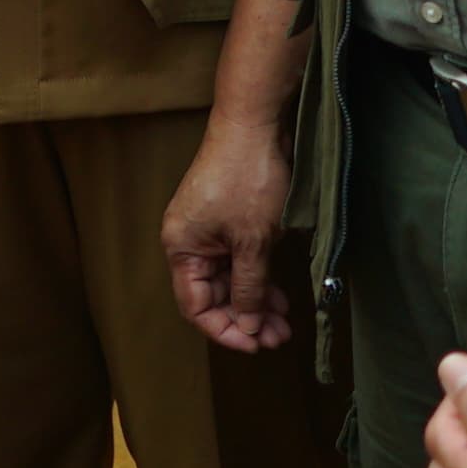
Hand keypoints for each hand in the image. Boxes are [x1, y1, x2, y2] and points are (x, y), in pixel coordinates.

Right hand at [163, 116, 297, 351]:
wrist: (255, 123)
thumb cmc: (248, 179)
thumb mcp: (253, 242)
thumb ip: (248, 287)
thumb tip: (246, 325)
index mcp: (181, 248)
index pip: (196, 307)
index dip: (225, 330)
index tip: (256, 344)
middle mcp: (189, 241)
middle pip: (214, 295)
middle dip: (245, 318)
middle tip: (278, 337)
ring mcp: (209, 229)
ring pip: (230, 279)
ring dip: (255, 300)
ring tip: (285, 321)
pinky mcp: (227, 218)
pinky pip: (239, 259)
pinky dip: (258, 277)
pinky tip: (279, 293)